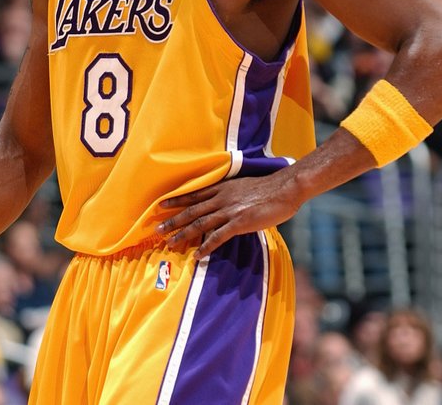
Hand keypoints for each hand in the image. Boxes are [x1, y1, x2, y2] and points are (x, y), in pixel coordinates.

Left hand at [156, 174, 300, 258]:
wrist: (284, 189)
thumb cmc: (268, 189)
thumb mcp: (244, 186)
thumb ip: (231, 195)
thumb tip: (225, 204)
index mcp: (222, 188)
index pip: (194, 194)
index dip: (176, 200)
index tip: (160, 204)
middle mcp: (221, 198)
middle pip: (192, 210)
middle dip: (173, 219)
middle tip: (157, 228)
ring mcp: (229, 210)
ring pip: (200, 223)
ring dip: (183, 234)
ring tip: (170, 243)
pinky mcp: (239, 223)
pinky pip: (218, 237)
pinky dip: (206, 247)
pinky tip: (197, 255)